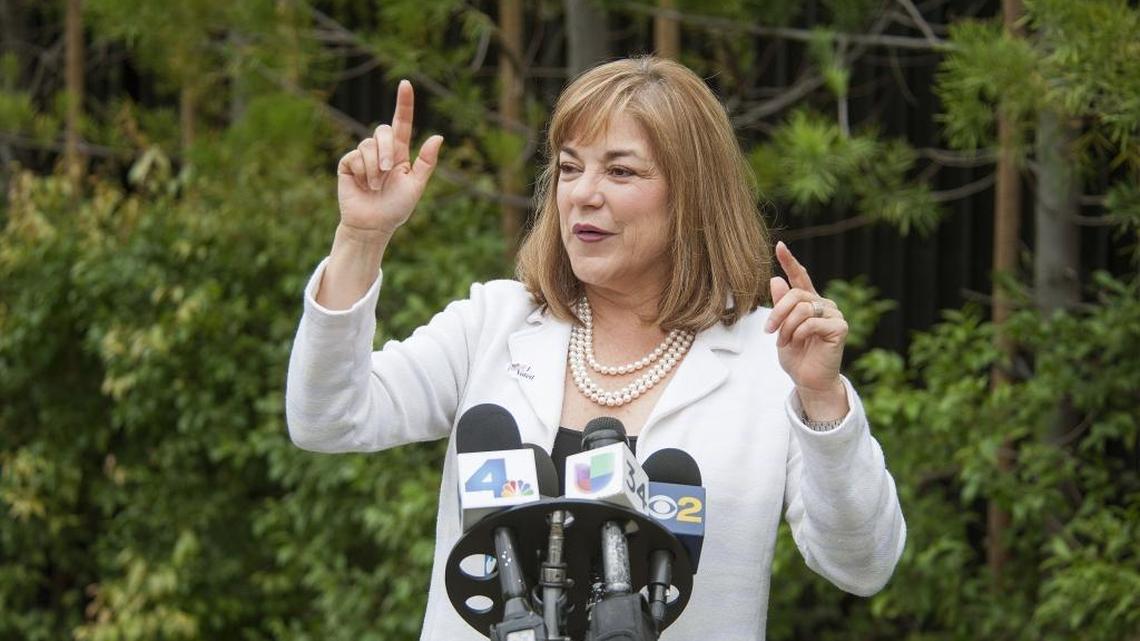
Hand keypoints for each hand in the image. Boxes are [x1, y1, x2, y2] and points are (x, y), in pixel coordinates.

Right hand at [337, 80, 443, 237]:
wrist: (373, 225)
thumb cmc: (396, 208)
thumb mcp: (416, 186)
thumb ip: (426, 162)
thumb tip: (438, 136)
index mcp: (399, 153)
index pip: (402, 123)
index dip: (404, 103)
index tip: (406, 83)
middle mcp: (381, 151)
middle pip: (383, 130)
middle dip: (386, 150)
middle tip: (388, 172)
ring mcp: (363, 156)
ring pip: (368, 145)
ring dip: (374, 168)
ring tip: (375, 186)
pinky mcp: (348, 163)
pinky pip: (355, 156)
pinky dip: (362, 171)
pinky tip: (362, 184)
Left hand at [766, 241, 848, 416]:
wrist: (808, 380)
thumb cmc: (796, 356)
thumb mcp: (781, 328)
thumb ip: (781, 305)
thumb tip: (776, 279)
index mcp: (809, 302)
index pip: (800, 277)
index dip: (790, 261)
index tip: (779, 246)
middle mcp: (823, 304)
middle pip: (795, 294)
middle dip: (777, 312)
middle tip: (769, 331)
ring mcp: (834, 314)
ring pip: (802, 308)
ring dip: (786, 326)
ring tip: (783, 341)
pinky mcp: (840, 327)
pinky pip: (811, 322)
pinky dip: (798, 333)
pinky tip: (797, 342)